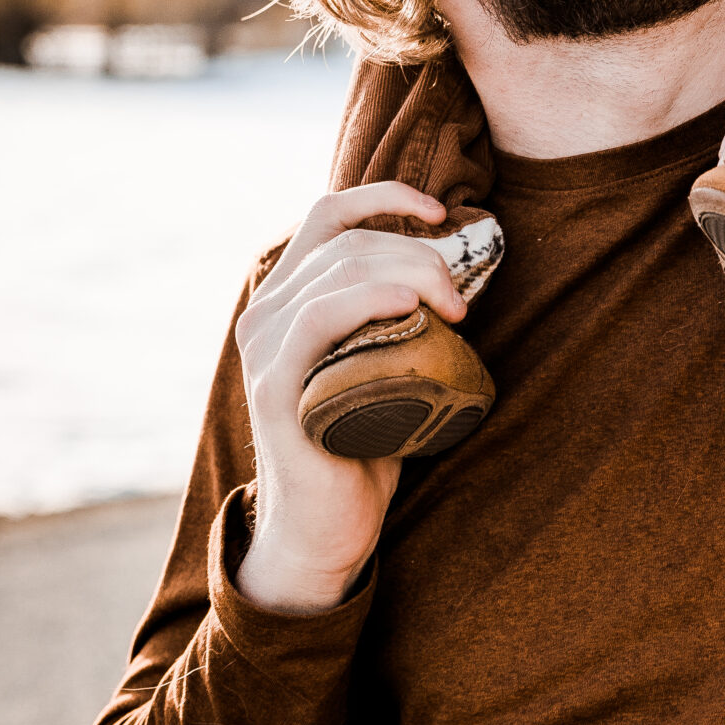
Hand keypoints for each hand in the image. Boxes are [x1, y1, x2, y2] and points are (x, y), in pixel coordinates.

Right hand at [233, 182, 464, 614]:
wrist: (326, 528)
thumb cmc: (364, 440)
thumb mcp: (377, 359)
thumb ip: (390, 314)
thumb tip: (452, 269)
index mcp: (285, 297)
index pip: (327, 214)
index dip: (383, 197)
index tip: (440, 212)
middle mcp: (264, 314)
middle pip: (350, 244)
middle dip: (419, 254)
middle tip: (460, 300)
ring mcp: (264, 349)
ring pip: (342, 271)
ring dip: (411, 273)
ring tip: (451, 309)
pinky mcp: (274, 387)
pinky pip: (318, 318)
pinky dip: (369, 298)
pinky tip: (408, 304)